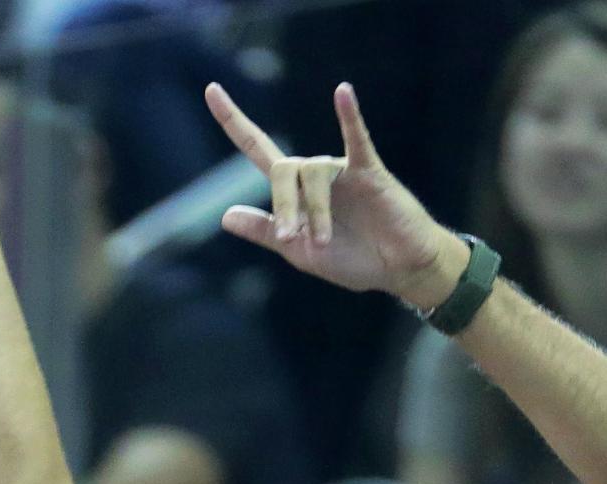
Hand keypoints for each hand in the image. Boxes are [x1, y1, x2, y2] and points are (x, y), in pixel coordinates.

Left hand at [205, 81, 465, 309]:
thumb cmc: (353, 259)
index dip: (234, 122)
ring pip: (313, 174)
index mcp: (294, 192)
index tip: (210, 90)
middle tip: (290, 237)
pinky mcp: (370, 172)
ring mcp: (342, 170)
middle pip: (283, 169)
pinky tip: (343, 93)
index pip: (258, 149)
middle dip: (281, 205)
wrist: (396, 270)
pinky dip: (349, 117)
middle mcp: (315, 174)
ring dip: (315, 211)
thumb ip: (265, 232)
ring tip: (323, 241)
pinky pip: (357, 139)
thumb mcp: (298, 251)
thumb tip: (225, 216)